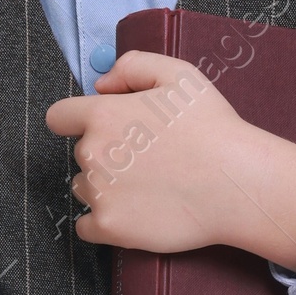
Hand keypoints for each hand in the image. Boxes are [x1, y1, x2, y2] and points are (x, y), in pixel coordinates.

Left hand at [44, 50, 295, 265]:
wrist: (236, 184)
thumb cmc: (212, 128)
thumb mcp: (178, 74)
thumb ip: (131, 67)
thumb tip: (101, 84)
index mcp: (102, 115)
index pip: (59, 117)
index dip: (77, 120)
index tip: (100, 129)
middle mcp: (92, 154)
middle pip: (81, 154)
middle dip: (105, 154)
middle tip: (146, 159)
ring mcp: (99, 194)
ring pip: (84, 188)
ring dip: (104, 187)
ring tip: (147, 186)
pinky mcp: (110, 227)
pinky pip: (86, 226)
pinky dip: (104, 222)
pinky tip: (133, 213)